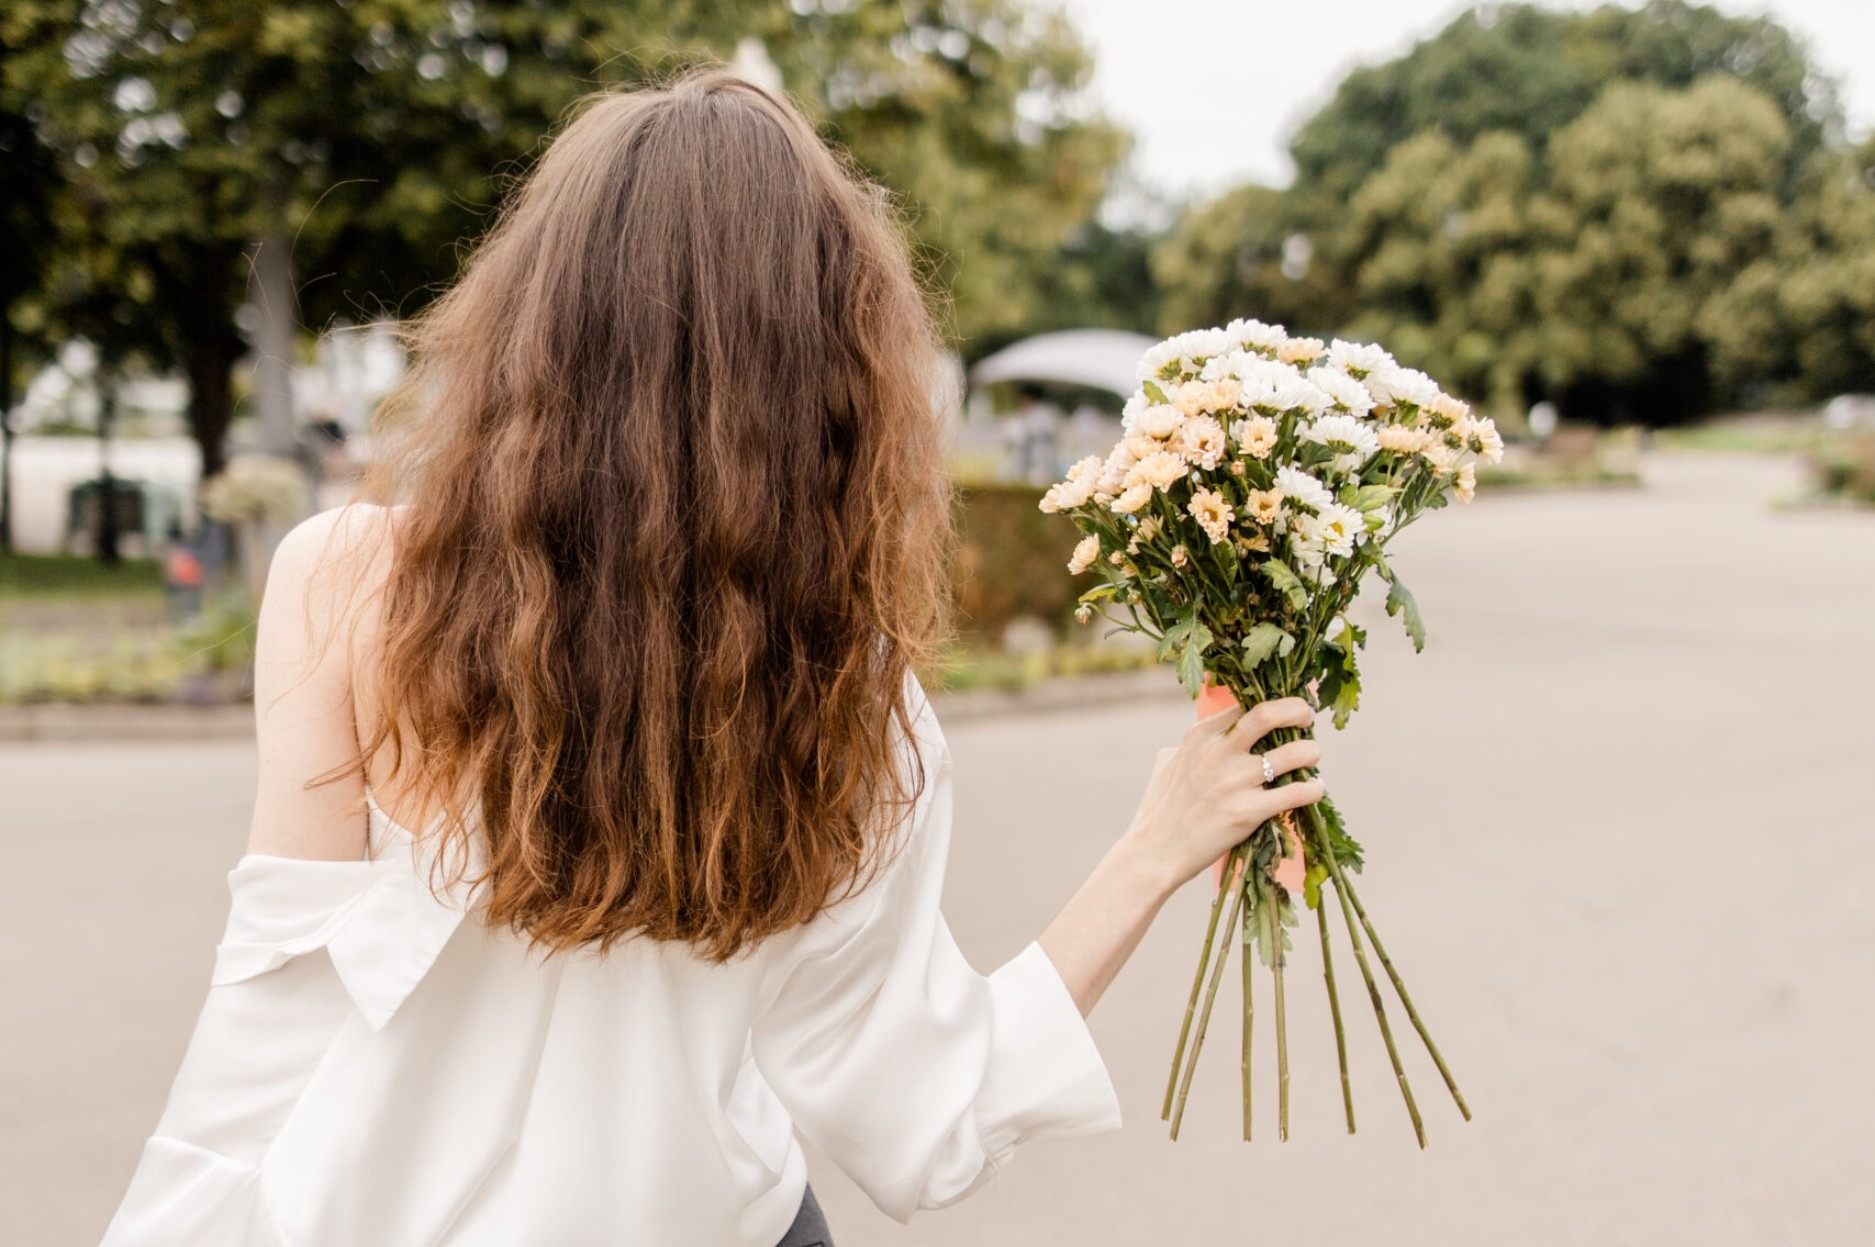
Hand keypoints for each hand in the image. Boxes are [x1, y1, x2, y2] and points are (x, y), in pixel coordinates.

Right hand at [1120, 697, 1323, 896]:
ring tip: (1313, 756)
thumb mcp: (1166, 766)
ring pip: (1292, 753)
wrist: (1156, 852)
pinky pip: (1296, 793)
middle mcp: (1218, 752)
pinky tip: (1314, 790)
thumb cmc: (1159, 811)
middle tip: (1308, 717)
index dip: (1272, 701)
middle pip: (1268, 714)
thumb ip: (1183, 750)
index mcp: (1200, 736)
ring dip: (1310, 752)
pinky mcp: (1248, 812)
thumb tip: (1186, 748)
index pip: (1244, 703)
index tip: (1287, 706)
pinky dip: (1312, 789)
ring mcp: (1234, 781)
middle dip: (1297, 710)